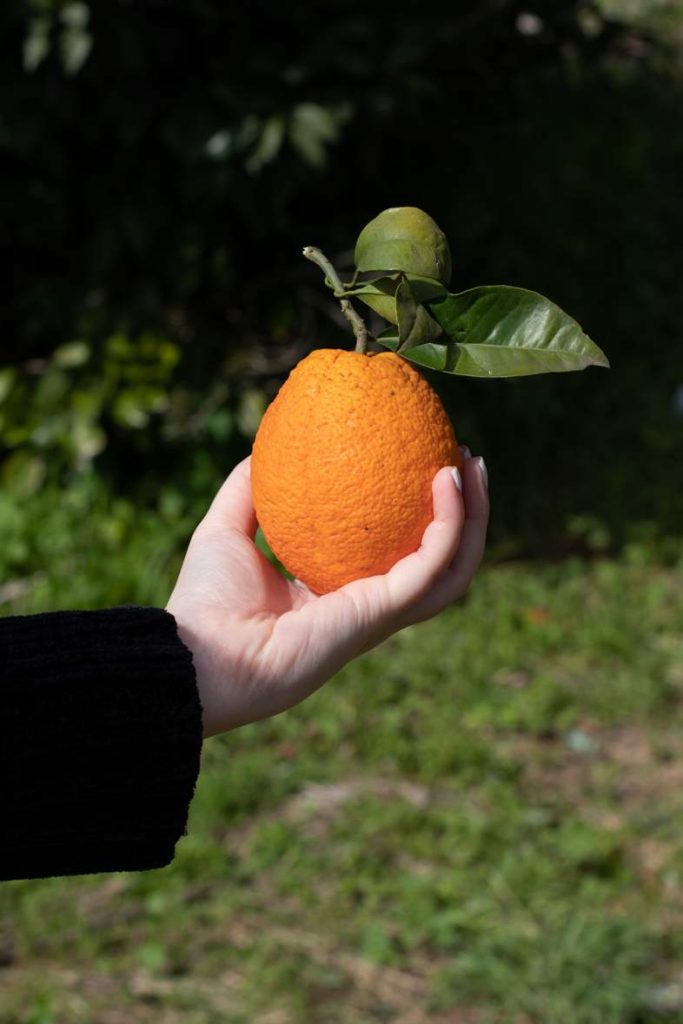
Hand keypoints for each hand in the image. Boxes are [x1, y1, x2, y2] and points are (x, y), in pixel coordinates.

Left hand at [167, 451, 488, 736]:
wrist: (198, 654)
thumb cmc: (205, 601)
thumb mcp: (226, 529)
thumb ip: (246, 490)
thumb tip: (264, 447)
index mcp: (337, 591)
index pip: (395, 552)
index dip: (417, 512)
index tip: (424, 461)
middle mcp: (367, 604)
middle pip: (438, 561)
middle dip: (464, 514)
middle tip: (466, 461)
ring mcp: (381, 613)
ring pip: (453, 568)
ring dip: (474, 519)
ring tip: (476, 468)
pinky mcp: (384, 613)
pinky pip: (432, 564)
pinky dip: (451, 524)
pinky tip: (448, 479)